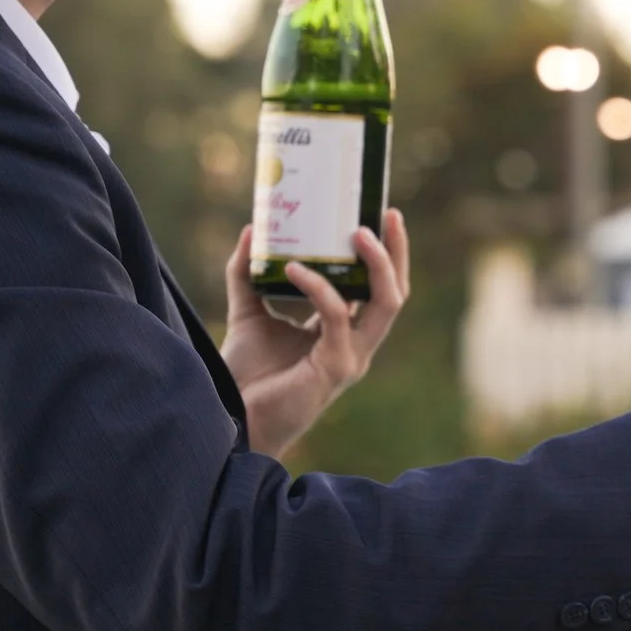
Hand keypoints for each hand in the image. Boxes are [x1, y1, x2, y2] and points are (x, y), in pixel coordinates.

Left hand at [220, 210, 410, 457]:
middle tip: (387, 214)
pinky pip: (337, 317)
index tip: (378, 214)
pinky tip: (295, 268)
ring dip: (379, 265)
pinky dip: (320, 288)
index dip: (385, 253)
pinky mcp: (335, 368)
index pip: (377, 288)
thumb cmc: (246, 373)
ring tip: (359, 232)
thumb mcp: (247, 312)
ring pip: (385, 304)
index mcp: (342, 331)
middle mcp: (355, 343)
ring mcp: (351, 356)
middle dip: (397, 252)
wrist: (233, 416)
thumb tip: (251, 230)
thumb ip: (247, 274)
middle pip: (395, 292)